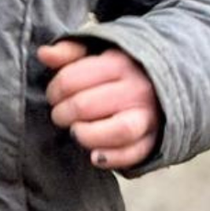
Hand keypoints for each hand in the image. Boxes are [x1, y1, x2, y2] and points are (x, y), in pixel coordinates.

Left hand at [38, 41, 161, 170]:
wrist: (165, 85)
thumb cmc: (121, 72)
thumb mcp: (98, 54)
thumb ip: (70, 53)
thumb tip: (44, 54)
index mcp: (120, 63)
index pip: (72, 79)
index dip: (54, 91)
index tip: (54, 96)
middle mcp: (137, 89)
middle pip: (85, 106)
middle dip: (62, 114)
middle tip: (60, 115)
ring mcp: (148, 116)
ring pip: (117, 131)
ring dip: (86, 136)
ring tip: (76, 132)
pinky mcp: (154, 139)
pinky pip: (133, 154)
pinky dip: (111, 158)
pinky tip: (94, 155)